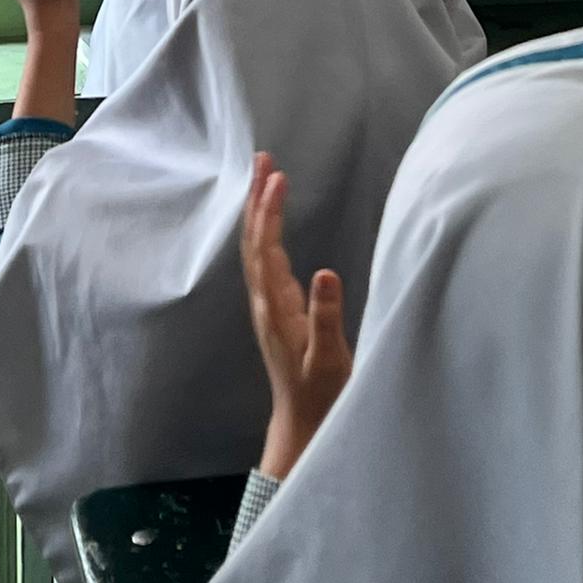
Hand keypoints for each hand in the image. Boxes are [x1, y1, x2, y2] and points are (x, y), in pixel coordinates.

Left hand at [241, 154, 352, 479]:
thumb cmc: (321, 394)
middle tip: (263, 158)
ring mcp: (267, 304)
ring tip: (266, 175)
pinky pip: (264, 257)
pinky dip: (266, 229)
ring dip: (259, 209)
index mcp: (275, 308)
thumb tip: (325, 271)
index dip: (270, 212)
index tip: (278, 177)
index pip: (266, 249)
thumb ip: (326, 317)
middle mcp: (264, 301)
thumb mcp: (329, 359)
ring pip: (256, 247)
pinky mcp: (274, 308)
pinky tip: (271, 219)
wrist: (302, 424)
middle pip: (253, 240)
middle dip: (257, 198)